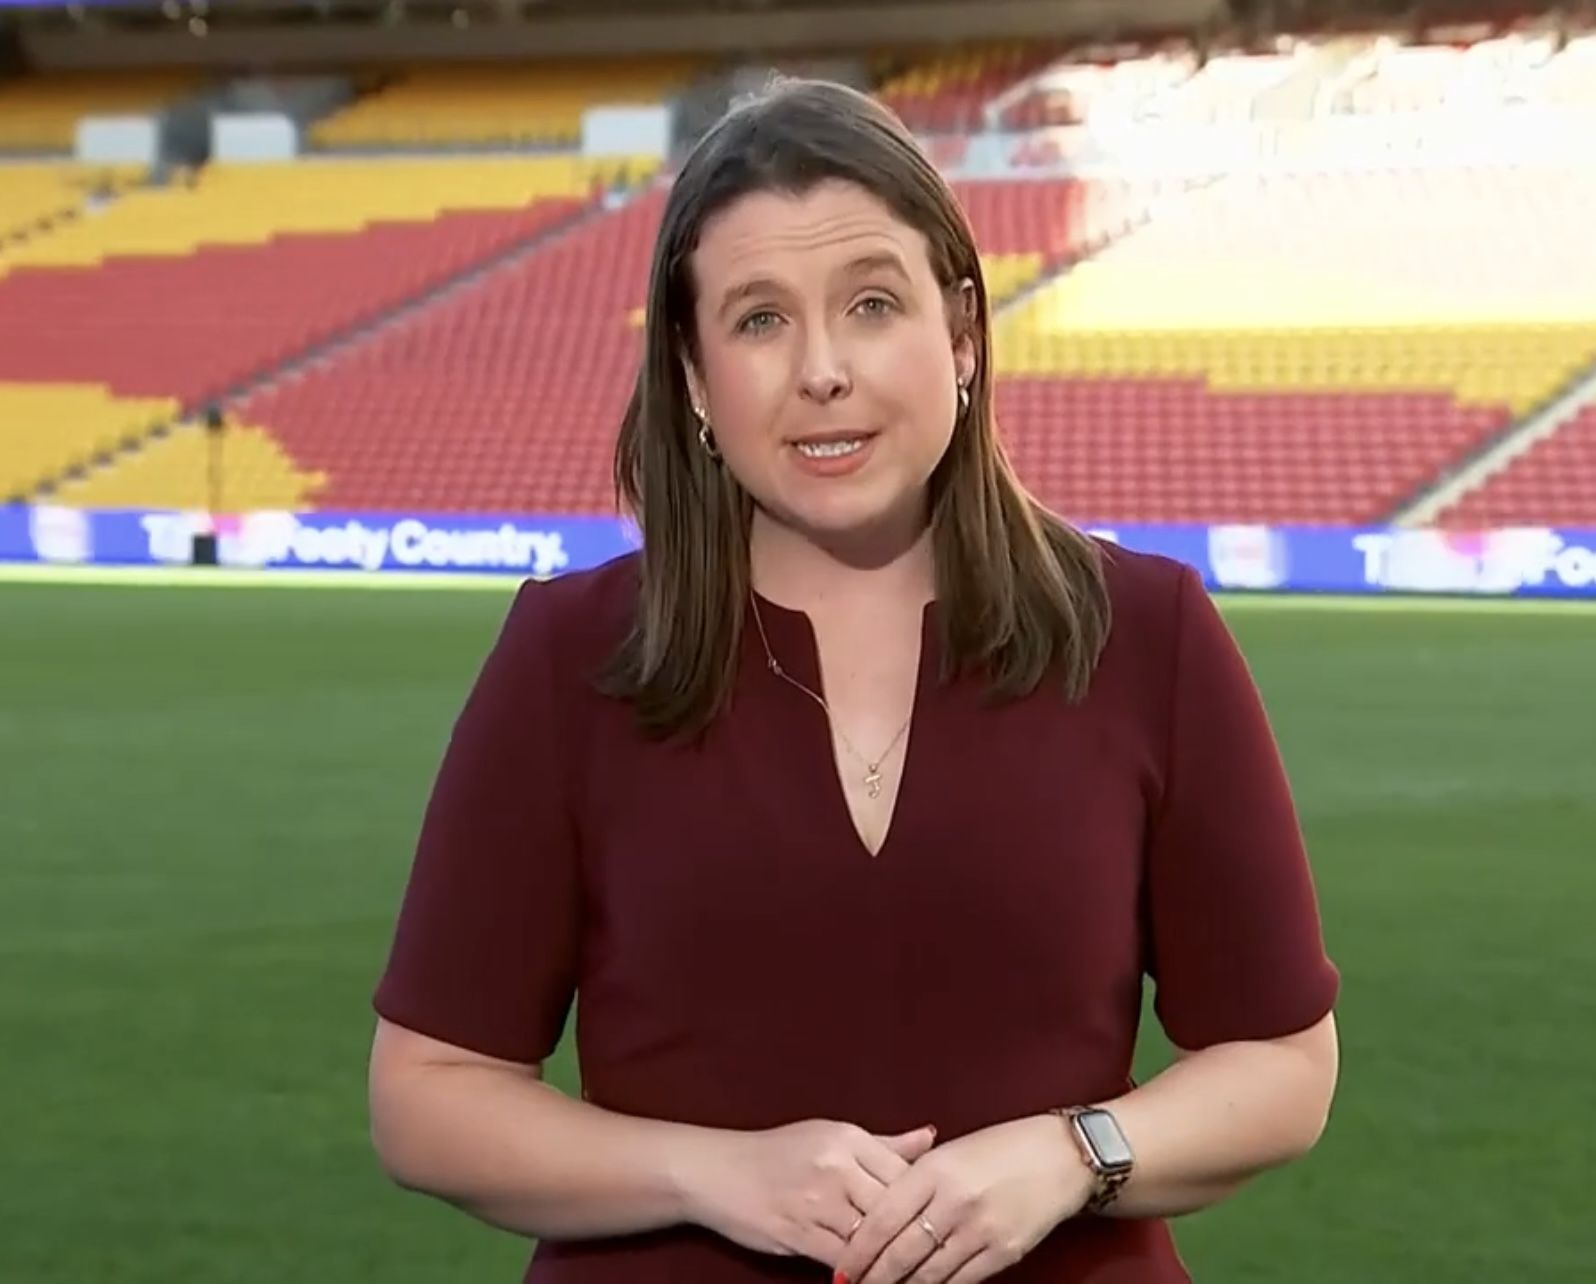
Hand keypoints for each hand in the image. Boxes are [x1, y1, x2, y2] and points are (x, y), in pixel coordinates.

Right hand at [682, 1120, 937, 1267]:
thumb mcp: (831, 1136)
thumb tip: (931, 1138)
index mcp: (849, 1138)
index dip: (926, 1202)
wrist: (717, 1171)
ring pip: (872, 1238)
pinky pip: (844, 1260)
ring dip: (891, 1259)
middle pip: (894, 1207)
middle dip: (913, 1233)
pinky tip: (871, 1277)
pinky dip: (861, 1273)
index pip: (906, 1174)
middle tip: (936, 1254)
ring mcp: (817, 1201)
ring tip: (911, 1272)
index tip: (940, 1221)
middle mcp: (837, 1166)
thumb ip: (884, 1144)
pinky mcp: (799, 1233)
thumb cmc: (779, 1153)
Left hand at [834, 1115, 1092, 1283]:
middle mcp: (955, 1200)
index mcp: (935, 1169)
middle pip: (901, 1251)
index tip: (841, 1268)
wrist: (1061, 1156)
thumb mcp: (950, 1152)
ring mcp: (981, 1229)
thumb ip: (915, 1180)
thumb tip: (876, 1217)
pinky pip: (960, 1281)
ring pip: (928, 1273)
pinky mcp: (1004, 1251)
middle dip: (873, 1277)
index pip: (883, 1218)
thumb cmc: (1001, 1149)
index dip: (858, 1250)